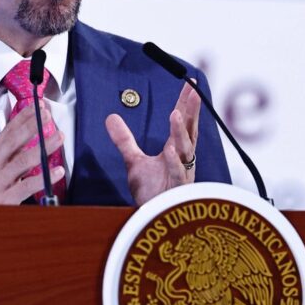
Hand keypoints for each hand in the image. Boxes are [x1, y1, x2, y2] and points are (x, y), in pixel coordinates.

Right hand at [0, 102, 64, 204]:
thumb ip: (11, 155)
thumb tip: (31, 138)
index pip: (7, 131)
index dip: (23, 117)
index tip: (38, 106)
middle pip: (14, 141)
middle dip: (32, 126)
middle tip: (48, 116)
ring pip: (22, 160)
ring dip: (43, 147)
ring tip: (59, 138)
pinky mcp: (4, 199)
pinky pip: (27, 185)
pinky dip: (44, 177)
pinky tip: (57, 171)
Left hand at [106, 82, 199, 204]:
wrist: (154, 220)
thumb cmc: (151, 192)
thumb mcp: (134, 161)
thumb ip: (125, 140)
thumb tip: (110, 118)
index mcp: (176, 151)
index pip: (183, 122)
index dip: (187, 103)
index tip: (191, 84)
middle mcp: (183, 159)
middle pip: (189, 130)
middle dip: (192, 110)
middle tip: (193, 90)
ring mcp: (182, 173)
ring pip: (185, 149)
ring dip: (180, 131)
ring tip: (175, 114)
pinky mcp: (176, 189)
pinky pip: (177, 173)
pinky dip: (173, 161)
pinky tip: (169, 149)